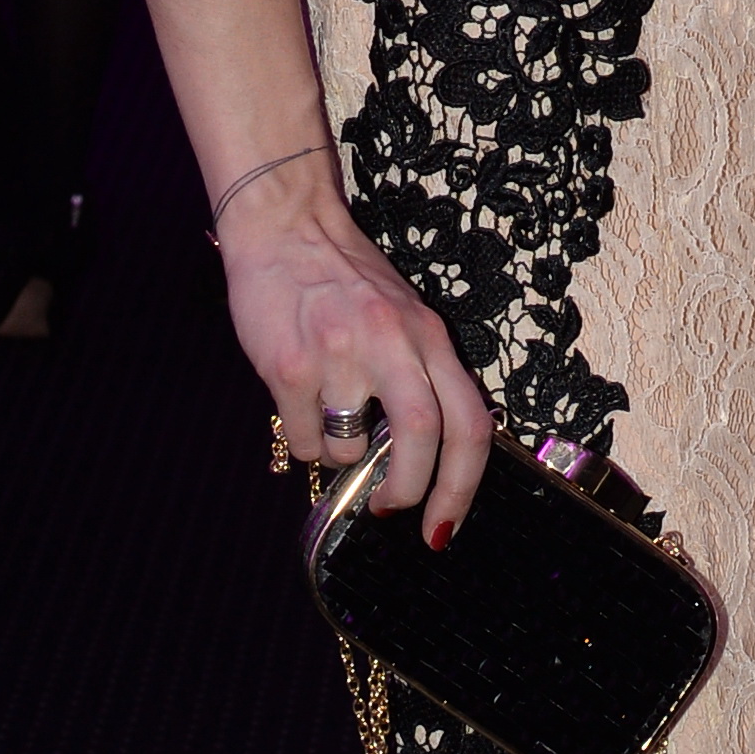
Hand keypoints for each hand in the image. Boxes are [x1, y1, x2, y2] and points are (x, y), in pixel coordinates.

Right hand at [216, 164, 493, 542]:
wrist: (285, 225)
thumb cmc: (345, 279)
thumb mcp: (404, 318)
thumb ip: (421, 376)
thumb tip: (425, 463)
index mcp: (429, 338)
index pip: (469, 425)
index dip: (463, 488)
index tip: (444, 528)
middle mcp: (393, 345)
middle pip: (424, 440)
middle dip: (410, 491)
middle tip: (391, 508)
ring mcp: (340, 355)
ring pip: (349, 448)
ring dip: (341, 457)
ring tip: (330, 422)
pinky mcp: (290, 365)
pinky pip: (305, 438)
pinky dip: (305, 440)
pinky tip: (300, 405)